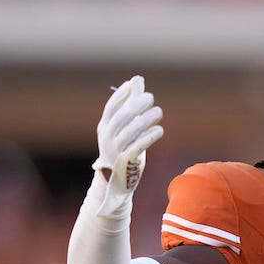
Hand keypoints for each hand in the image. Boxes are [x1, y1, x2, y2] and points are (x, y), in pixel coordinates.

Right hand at [91, 76, 163, 216]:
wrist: (117, 182)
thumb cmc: (124, 149)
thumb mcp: (125, 129)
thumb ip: (131, 106)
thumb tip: (137, 81)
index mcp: (104, 128)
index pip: (110, 109)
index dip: (119, 96)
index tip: (131, 84)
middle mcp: (106, 138)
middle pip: (120, 119)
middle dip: (135, 106)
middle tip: (150, 97)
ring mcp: (115, 151)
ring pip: (129, 133)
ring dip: (144, 120)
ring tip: (158, 112)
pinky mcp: (126, 162)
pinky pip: (137, 147)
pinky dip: (148, 137)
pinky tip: (159, 130)